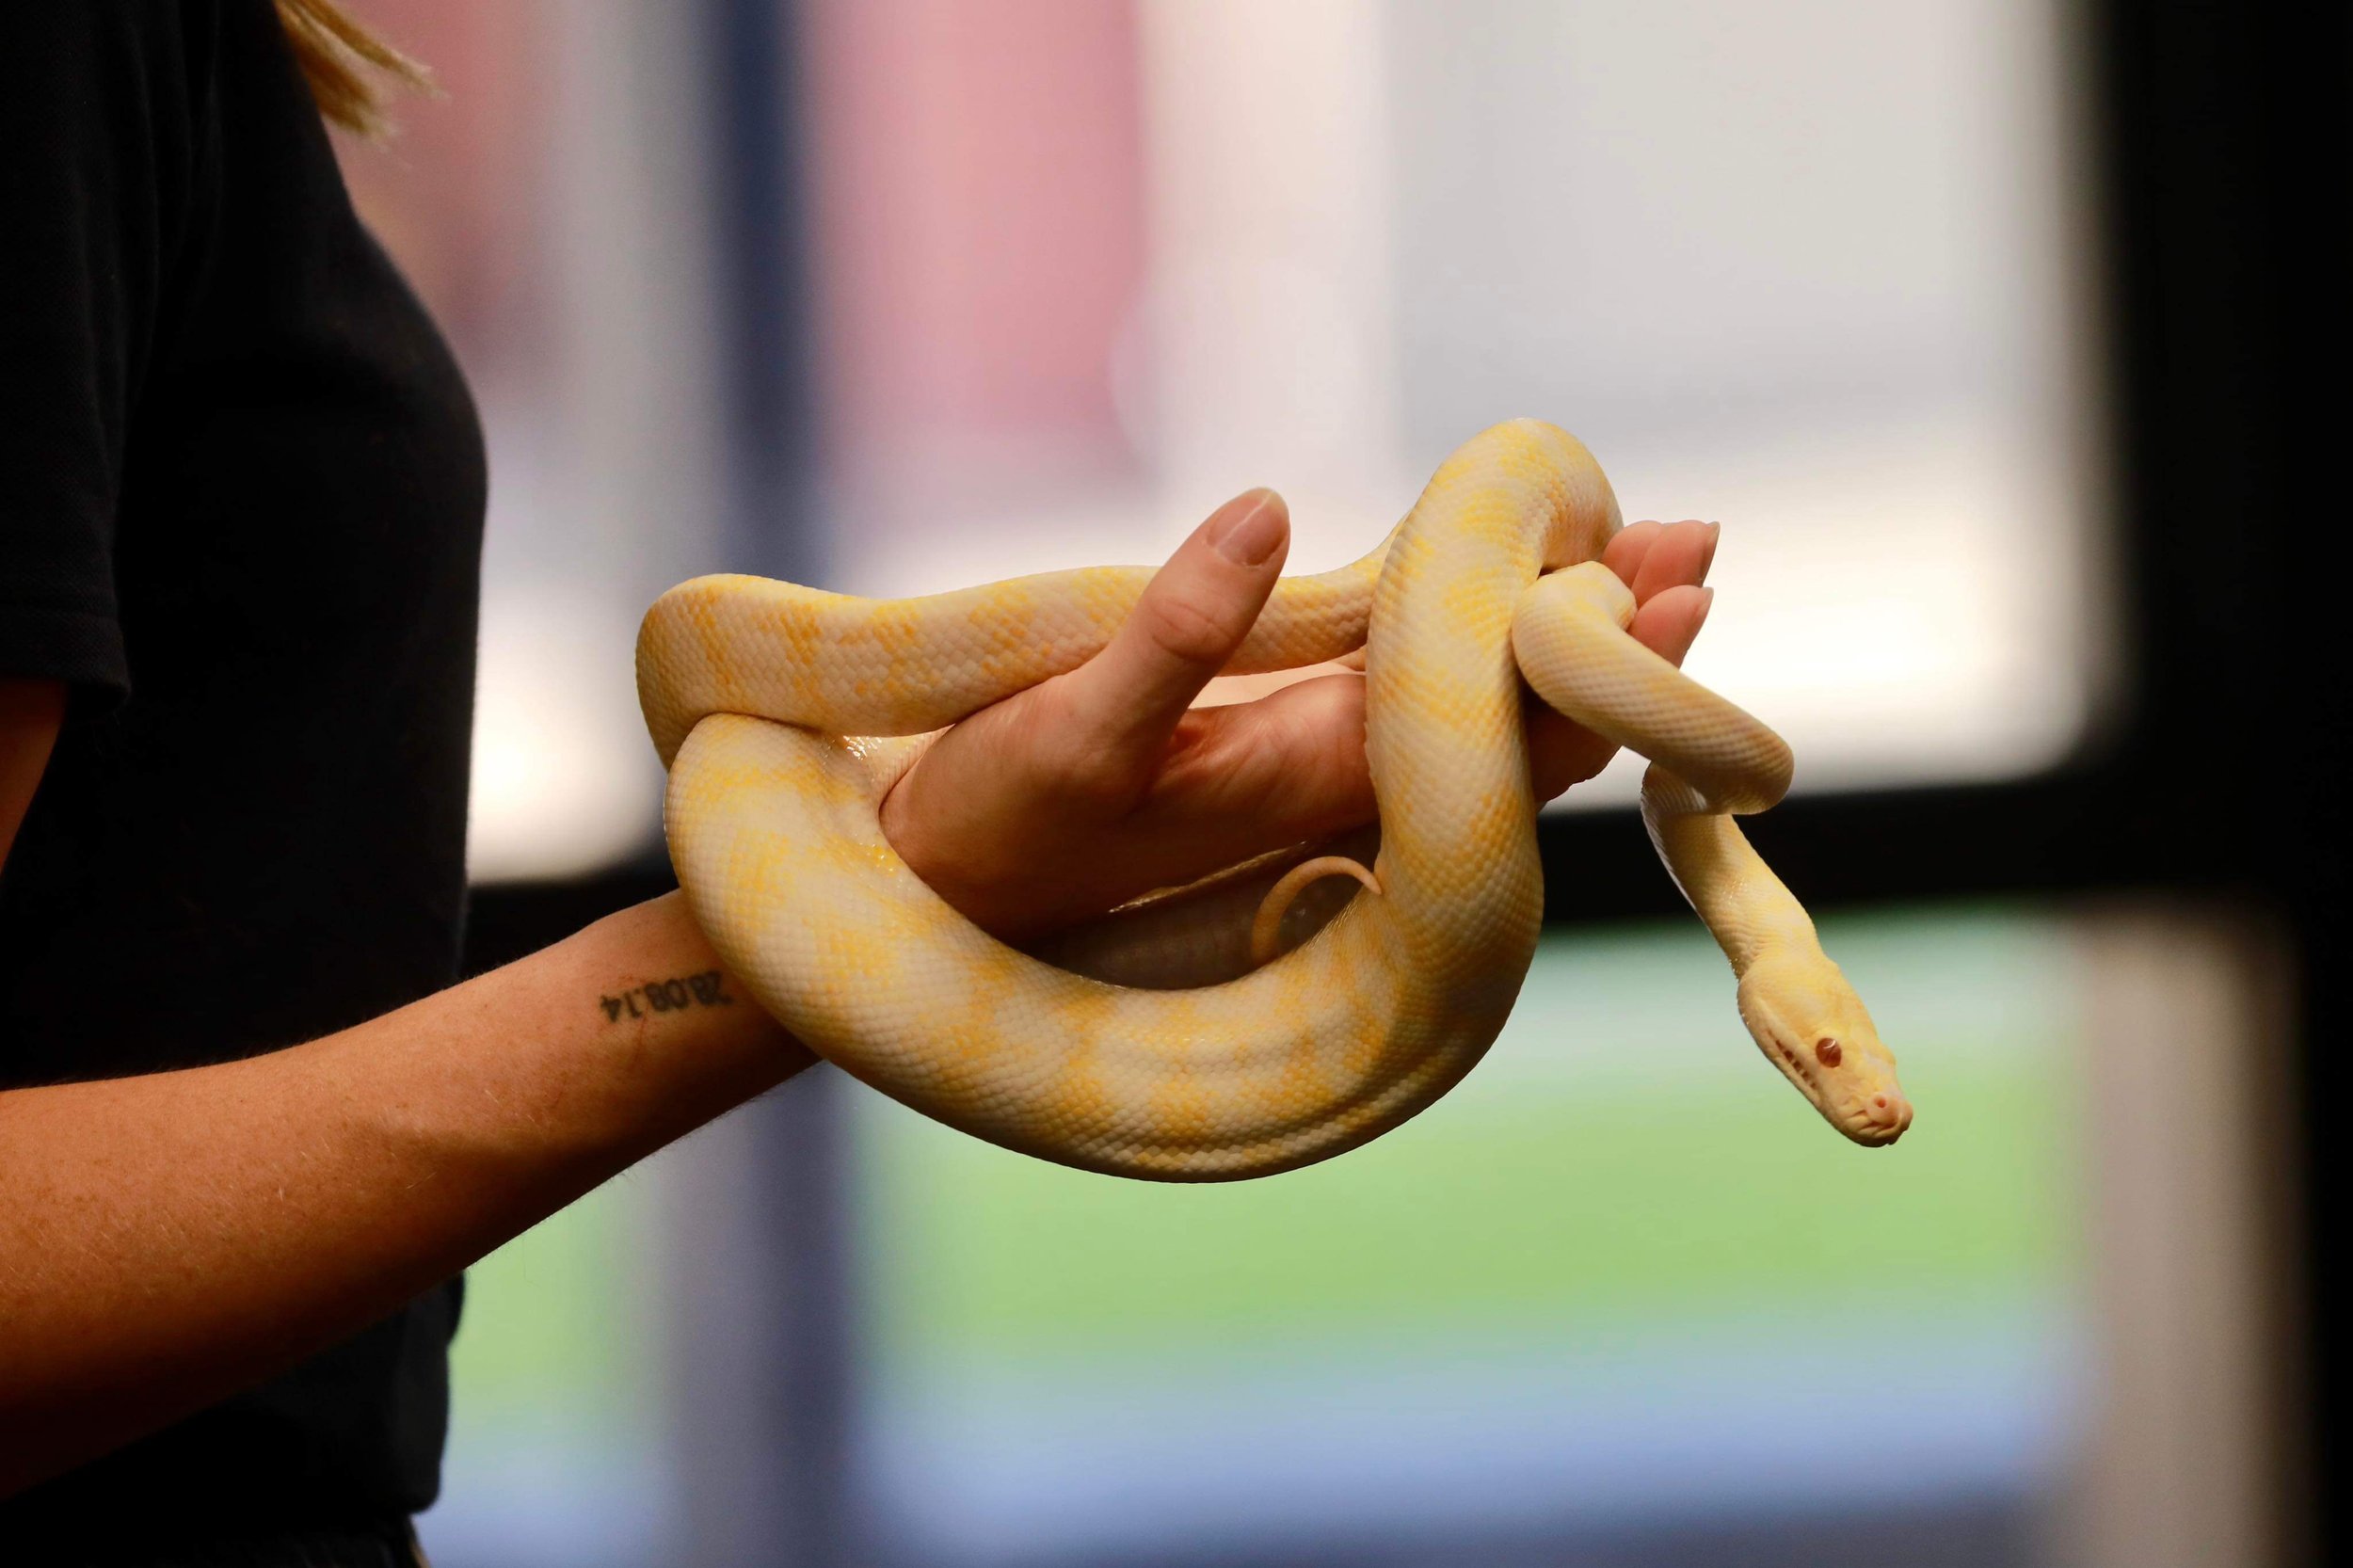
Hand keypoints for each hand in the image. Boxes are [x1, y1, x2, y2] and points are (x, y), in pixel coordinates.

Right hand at [879, 490, 1719, 942]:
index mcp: (1318, 781)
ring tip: (1646, 563)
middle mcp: (1340, 787)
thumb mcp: (1074, 728)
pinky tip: (1502, 599)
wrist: (939, 890)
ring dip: (1558, 640)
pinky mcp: (1271, 745)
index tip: (1678, 579)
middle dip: (1611, 642)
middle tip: (1700, 551)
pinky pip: (1407, 698)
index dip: (1595, 652)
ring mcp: (1311, 769)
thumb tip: (1269, 509)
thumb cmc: (1000, 815)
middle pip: (1514, 718)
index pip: (1497, 719)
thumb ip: (1173, 632)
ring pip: (1471, 711)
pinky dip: (1471, 640)